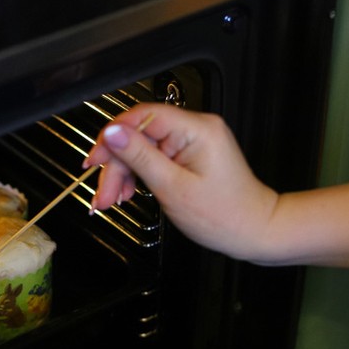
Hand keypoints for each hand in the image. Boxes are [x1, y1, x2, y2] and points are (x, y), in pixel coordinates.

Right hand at [84, 103, 278, 262]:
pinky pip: (154, 158)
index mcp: (195, 129)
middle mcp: (195, 128)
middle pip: (138, 136)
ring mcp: (192, 141)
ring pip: (142, 150)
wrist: (253, 232)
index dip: (112, 138)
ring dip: (122, 175)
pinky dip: (137, 177)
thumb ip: (139, 157)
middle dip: (116, 167)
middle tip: (102, 195)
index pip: (141, 117)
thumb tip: (112, 132)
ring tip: (111, 201)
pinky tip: (127, 194)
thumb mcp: (172, 187)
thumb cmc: (224, 215)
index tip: (94, 161)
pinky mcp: (188, 155)